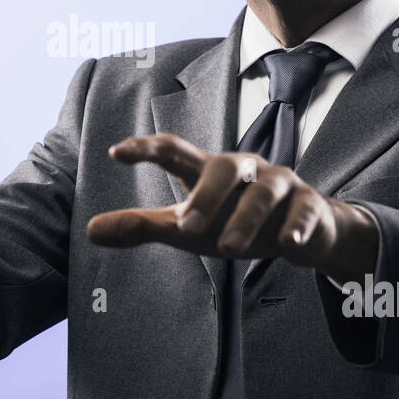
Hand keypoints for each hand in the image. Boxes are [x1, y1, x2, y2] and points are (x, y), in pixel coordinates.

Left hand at [86, 132, 377, 280]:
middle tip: (184, 228)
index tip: (116, 152)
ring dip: (246, 219)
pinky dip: (296, 226)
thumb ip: (142, 226)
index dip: (147, 149)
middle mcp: (246, 169)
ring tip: (228, 249)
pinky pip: (303, 211)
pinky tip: (286, 245)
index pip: (175, 150)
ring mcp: (279, 185)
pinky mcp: (308, 206)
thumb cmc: (232, 221)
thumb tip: (90, 231)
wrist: (302, 232)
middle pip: (224, 168)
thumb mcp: (186, 227)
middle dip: (205, 195)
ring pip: (264, 192)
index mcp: (209, 170)